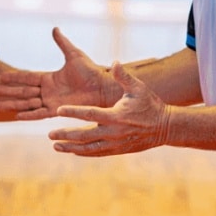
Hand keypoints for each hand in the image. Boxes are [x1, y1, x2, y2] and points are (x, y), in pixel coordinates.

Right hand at [0, 27, 112, 119]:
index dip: (14, 77)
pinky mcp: (57, 110)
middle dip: (8, 90)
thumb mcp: (73, 54)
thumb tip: (55, 28)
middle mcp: (48, 91)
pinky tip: (16, 115)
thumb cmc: (91, 71)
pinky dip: (29, 114)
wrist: (102, 86)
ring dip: (13, 103)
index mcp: (50, 78)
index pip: (27, 77)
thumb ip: (62, 43)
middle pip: (23, 90)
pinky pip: (40, 113)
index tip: (1, 76)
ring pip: (28, 103)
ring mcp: (51, 101)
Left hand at [47, 62, 170, 156]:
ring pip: (88, 148)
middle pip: (84, 135)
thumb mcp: (139, 88)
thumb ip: (124, 76)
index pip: (89, 113)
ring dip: (71, 148)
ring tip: (56, 146)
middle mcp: (113, 132)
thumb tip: (115, 62)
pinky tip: (72, 151)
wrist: (165, 127)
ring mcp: (115, 144)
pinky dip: (83, 152)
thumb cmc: (150, 104)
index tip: (58, 111)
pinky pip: (97, 153)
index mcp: (116, 116)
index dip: (73, 112)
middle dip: (66, 135)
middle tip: (50, 134)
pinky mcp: (118, 150)